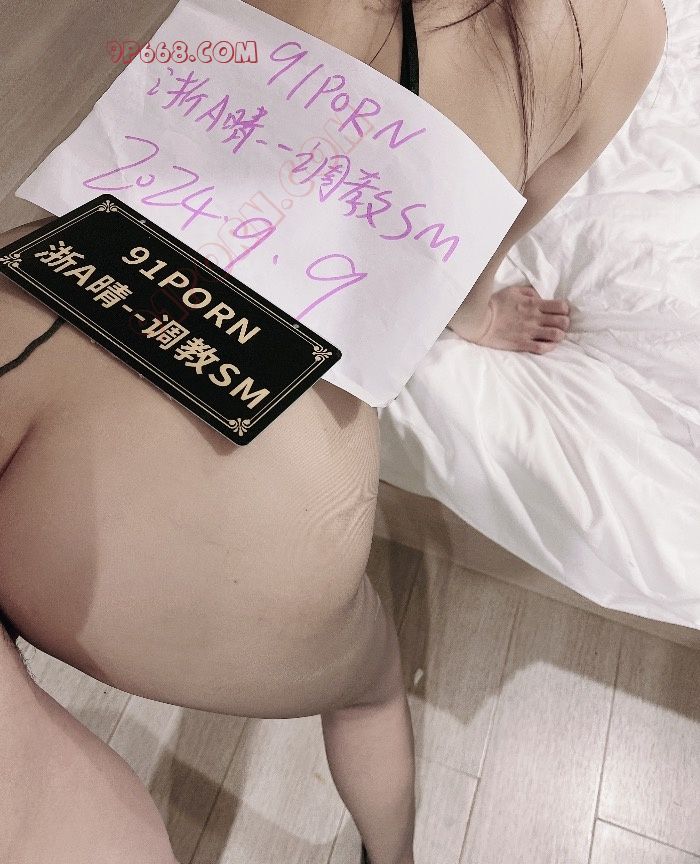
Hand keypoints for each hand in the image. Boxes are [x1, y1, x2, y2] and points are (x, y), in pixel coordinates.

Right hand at [450, 284, 570, 353]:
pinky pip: (543, 348)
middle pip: (563, 322)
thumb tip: (539, 296)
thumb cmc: (495, 304)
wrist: (479, 321)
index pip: (562, 306)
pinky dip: (549, 347)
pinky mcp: (522, 344)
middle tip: (558, 325)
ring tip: (553, 336)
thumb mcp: (513, 291)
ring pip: (557, 336)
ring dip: (558, 336)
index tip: (559, 312)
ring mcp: (529, 332)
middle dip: (564, 323)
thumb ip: (529, 292)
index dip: (564, 310)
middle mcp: (535, 318)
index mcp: (533, 303)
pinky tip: (547, 345)